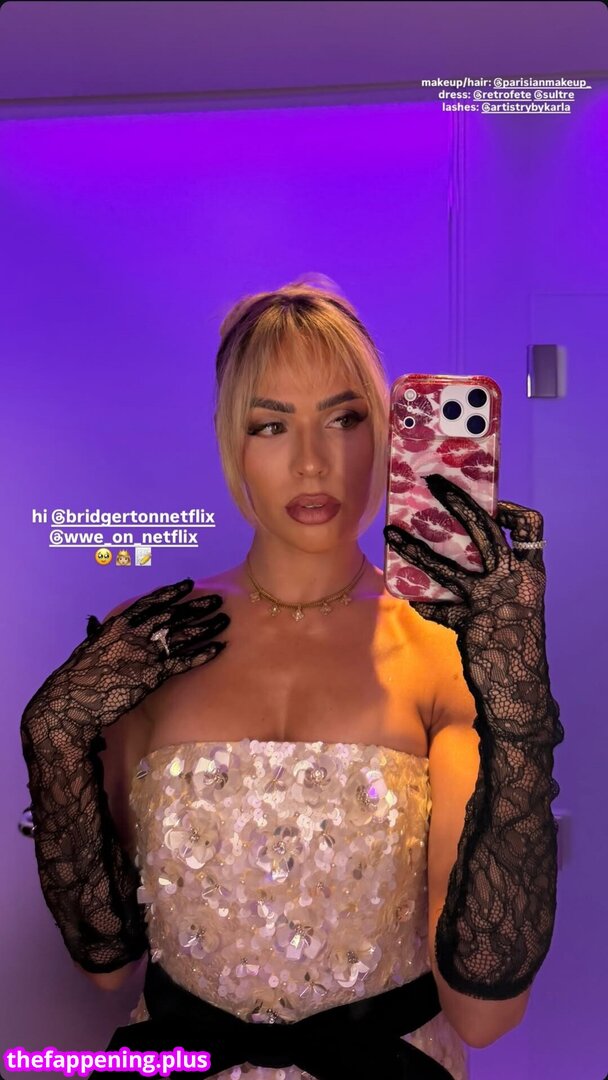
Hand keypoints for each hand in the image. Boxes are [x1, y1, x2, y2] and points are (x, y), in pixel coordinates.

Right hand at [21, 578, 229, 732]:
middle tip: (217, 601)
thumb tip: (109, 627)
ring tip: (224, 620)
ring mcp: (145, 654)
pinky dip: (203, 654)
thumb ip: (107, 635)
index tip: (189, 584)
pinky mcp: (153, 675)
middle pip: (173, 616)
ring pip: (183, 636)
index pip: (151, 603)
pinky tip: (219, 647)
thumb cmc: (79, 677)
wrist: (72, 701)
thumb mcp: (92, 647)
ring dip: (206, 627)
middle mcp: (136, 634)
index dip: (172, 593)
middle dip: (196, 608)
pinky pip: (184, 661)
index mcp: (120, 624)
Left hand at [384, 474, 559, 741]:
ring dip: (415, 548)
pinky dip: (419, 598)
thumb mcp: (515, 606)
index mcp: (531, 574)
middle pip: (485, 531)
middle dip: (459, 503)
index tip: (489, 500)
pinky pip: (436, 605)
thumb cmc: (515, 645)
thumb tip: (455, 550)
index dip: (510, 510)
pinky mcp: (467, 624)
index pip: (530, 529)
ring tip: (390, 533)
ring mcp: (490, 602)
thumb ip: (495, 580)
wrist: (517, 692)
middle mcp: (514, 582)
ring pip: (446, 566)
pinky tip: (402, 589)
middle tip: (434, 484)